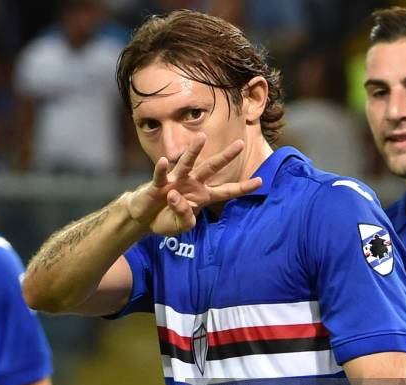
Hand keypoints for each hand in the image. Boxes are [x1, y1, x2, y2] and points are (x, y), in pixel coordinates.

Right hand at [127, 133, 261, 235]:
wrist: (145, 218)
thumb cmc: (166, 219)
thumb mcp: (181, 226)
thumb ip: (185, 216)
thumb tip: (176, 196)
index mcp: (202, 196)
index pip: (226, 191)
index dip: (242, 187)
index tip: (261, 181)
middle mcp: (191, 184)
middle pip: (211, 168)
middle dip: (225, 157)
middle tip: (240, 144)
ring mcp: (175, 182)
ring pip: (187, 164)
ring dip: (193, 151)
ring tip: (201, 138)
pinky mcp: (158, 185)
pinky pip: (161, 175)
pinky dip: (161, 169)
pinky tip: (164, 161)